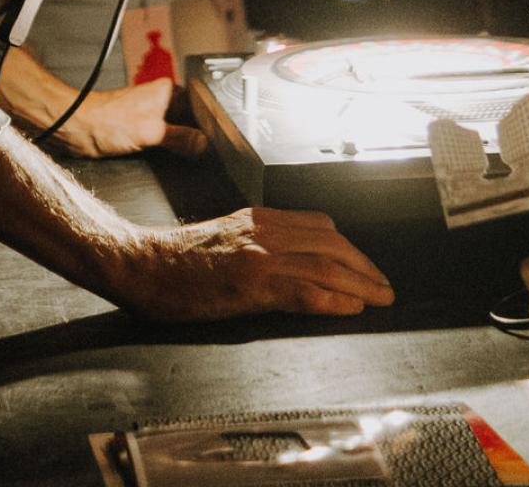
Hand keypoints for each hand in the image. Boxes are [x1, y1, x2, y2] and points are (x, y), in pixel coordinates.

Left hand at [56, 77, 206, 159]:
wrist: (77, 129)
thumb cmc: (107, 122)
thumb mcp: (151, 133)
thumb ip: (181, 138)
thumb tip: (204, 144)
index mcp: (168, 91)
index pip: (200, 108)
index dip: (209, 127)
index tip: (216, 145)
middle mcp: (162, 100)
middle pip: (190, 121)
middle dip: (196, 137)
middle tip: (205, 155)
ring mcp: (151, 114)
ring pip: (177, 131)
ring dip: (182, 145)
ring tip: (191, 158)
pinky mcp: (141, 128)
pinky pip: (164, 139)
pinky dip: (169, 149)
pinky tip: (173, 159)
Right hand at [111, 206, 394, 320]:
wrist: (143, 264)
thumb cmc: (178, 259)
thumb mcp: (226, 236)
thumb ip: (260, 241)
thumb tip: (293, 261)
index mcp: (260, 218)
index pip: (321, 226)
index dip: (351, 248)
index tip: (367, 266)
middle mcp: (265, 230)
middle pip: (332, 245)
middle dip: (364, 267)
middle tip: (385, 288)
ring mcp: (259, 255)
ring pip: (326, 266)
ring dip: (360, 285)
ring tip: (381, 299)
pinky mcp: (251, 283)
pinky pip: (304, 291)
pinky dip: (333, 300)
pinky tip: (351, 309)